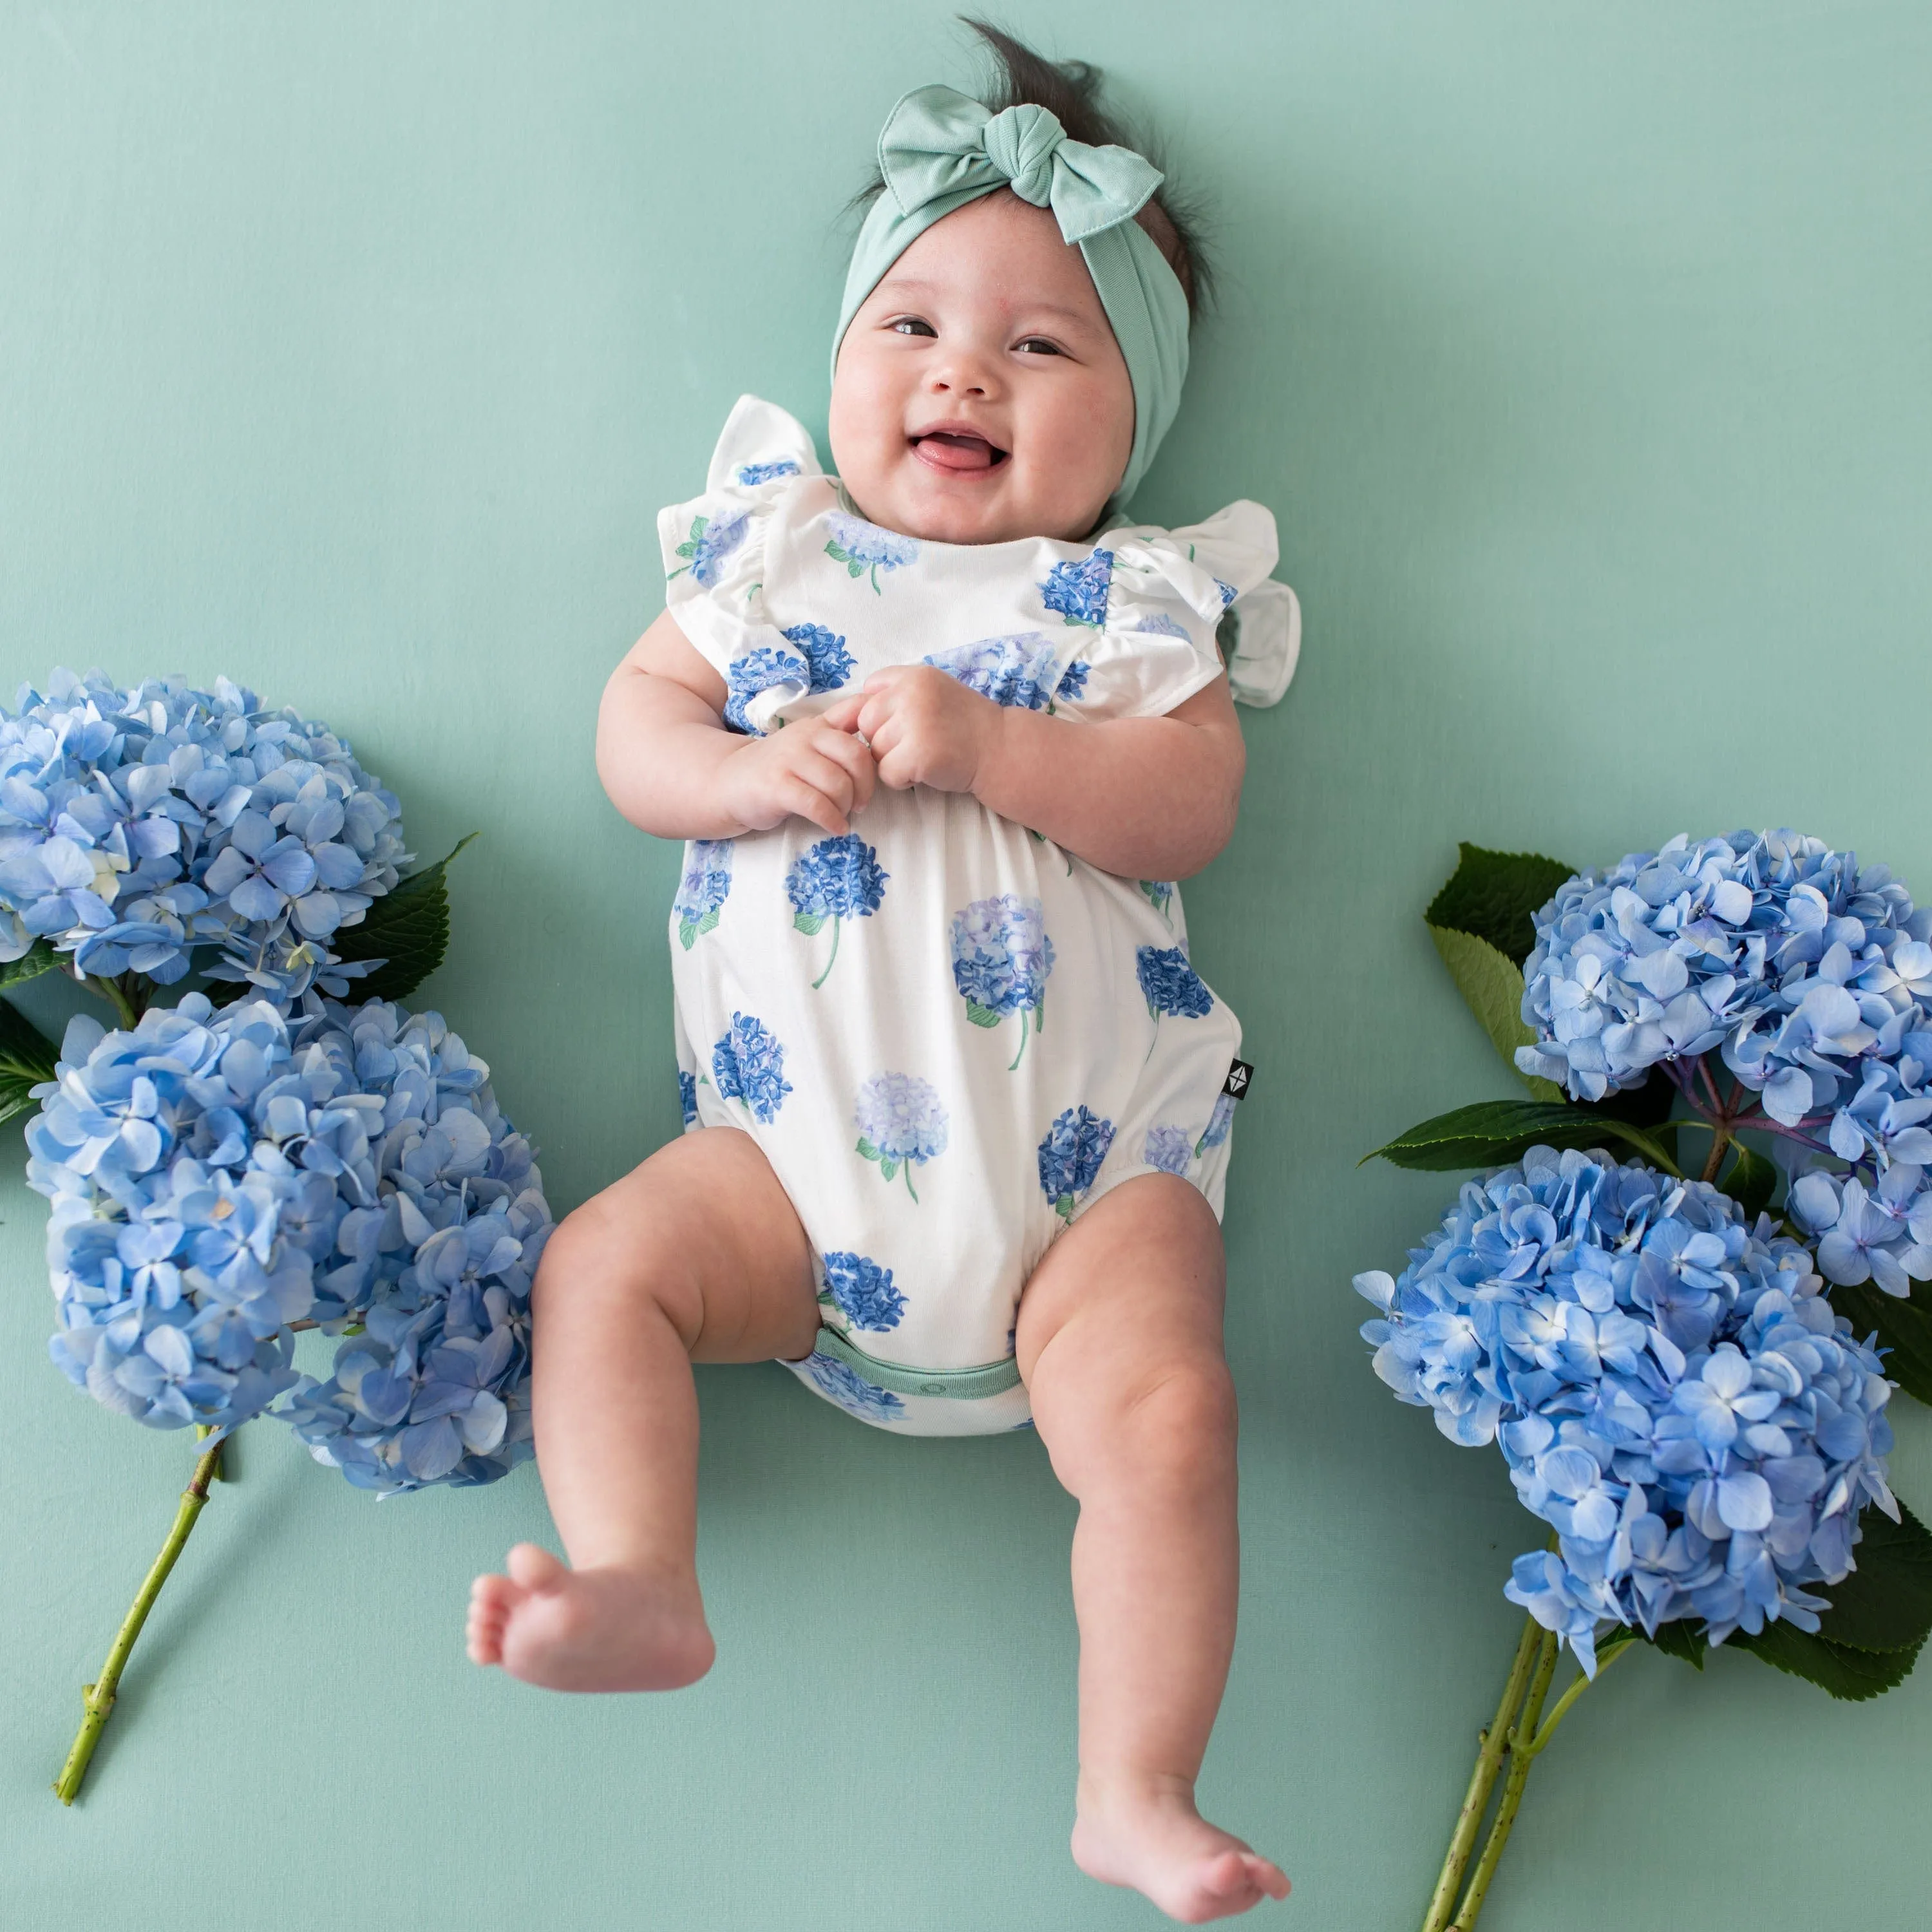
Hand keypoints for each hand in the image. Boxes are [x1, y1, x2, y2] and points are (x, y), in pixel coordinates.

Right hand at [713, 715, 876, 835]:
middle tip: (861, 803)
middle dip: (866, 785)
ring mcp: (789, 759)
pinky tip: (835, 828)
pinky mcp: (776, 786)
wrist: (728, 783)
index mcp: (818, 725)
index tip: (880, 762)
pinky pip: (817, 805)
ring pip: (838, 783)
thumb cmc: (778, 768)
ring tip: (842, 815)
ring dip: (847, 806)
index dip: (877, 736)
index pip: (858, 715)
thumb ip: (839, 734)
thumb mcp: (809, 745)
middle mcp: (805, 736)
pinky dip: (832, 820)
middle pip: (856, 756)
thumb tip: (880, 725)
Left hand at [822, 667, 1003, 795]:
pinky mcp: (919, 755)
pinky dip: (902, 779)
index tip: (903, 722)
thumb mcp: (934, 692)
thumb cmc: (964, 724)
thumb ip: (899, 693)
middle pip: (866, 722)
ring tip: (924, 756)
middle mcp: (913, 694)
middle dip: (882, 737)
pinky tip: (925, 771)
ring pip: (874, 750)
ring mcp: (916, 723)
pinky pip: (886, 773)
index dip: (881, 711)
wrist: (1001, 749)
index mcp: (915, 675)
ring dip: (893, 760)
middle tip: (913, 744)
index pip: (870, 688)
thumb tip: (851, 713)